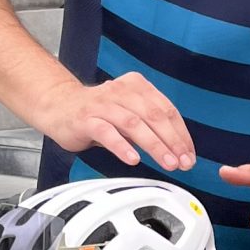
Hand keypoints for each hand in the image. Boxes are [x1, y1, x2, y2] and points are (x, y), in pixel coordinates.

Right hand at [39, 70, 195, 174]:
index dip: (181, 134)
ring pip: (133, 123)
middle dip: (172, 141)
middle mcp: (121, 91)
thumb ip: (151, 126)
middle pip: (154, 115)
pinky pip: (107, 133)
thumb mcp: (130, 114)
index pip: (166, 109)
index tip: (189, 154)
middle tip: (183, 162)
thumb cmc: (99, 114)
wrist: (59, 106)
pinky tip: (133, 159)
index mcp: (137, 86)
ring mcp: (103, 105)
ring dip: (154, 145)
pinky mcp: (86, 119)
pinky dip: (122, 146)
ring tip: (167, 163)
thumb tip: (179, 150)